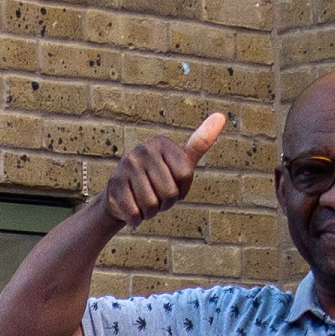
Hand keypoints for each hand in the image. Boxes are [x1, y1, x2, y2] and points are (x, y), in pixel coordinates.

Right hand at [97, 111, 227, 232]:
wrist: (122, 195)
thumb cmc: (159, 179)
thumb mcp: (182, 162)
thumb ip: (200, 142)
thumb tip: (221, 116)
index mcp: (162, 142)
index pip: (185, 174)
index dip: (183, 188)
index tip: (173, 184)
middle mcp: (143, 150)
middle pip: (170, 192)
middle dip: (167, 203)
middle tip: (158, 196)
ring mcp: (126, 166)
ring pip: (152, 204)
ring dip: (152, 212)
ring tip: (145, 202)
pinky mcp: (114, 185)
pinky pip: (135, 213)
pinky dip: (137, 219)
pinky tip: (133, 210)